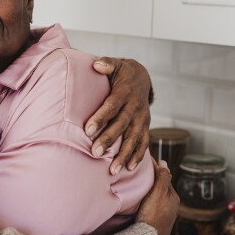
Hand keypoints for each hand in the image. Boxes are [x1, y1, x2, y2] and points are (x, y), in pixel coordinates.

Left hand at [87, 57, 152, 174]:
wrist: (142, 77)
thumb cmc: (122, 73)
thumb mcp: (115, 64)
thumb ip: (106, 64)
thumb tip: (96, 65)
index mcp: (125, 92)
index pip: (112, 106)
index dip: (100, 118)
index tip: (88, 131)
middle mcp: (136, 107)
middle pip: (122, 125)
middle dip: (109, 140)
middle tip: (95, 153)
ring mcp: (143, 118)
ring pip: (134, 138)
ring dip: (124, 155)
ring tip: (112, 170)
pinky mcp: (146, 126)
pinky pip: (144, 143)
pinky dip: (138, 156)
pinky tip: (128, 168)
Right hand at [135, 159, 178, 234]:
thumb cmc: (152, 216)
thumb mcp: (158, 193)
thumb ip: (162, 177)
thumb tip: (164, 162)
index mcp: (173, 196)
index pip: (163, 177)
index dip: (154, 168)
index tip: (144, 160)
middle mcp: (171, 205)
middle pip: (160, 186)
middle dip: (152, 178)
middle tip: (138, 169)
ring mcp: (164, 214)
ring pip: (156, 196)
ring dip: (149, 189)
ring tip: (137, 183)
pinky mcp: (156, 222)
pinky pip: (153, 205)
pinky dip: (147, 199)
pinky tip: (140, 200)